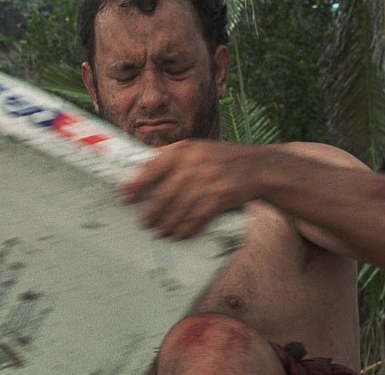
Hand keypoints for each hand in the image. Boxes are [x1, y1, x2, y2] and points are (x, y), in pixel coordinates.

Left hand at [120, 140, 263, 238]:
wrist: (259, 166)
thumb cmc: (221, 159)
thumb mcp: (197, 149)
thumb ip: (172, 157)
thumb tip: (139, 169)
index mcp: (184, 149)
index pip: (152, 167)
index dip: (136, 185)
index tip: (124, 198)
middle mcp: (195, 163)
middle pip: (164, 194)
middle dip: (151, 212)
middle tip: (144, 222)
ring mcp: (209, 180)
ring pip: (179, 209)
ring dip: (167, 224)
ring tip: (160, 231)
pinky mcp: (222, 196)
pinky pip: (198, 217)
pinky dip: (187, 228)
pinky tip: (179, 234)